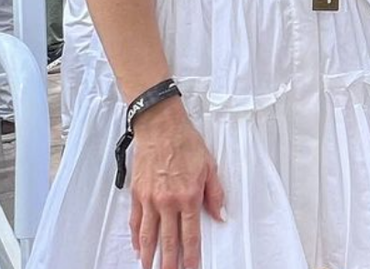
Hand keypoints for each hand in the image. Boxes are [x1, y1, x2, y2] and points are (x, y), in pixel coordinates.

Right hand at [128, 99, 225, 268]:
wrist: (161, 127)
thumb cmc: (186, 143)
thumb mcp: (210, 167)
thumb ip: (215, 194)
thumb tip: (220, 216)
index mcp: (188, 196)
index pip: (190, 234)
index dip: (192, 255)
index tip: (192, 268)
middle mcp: (167, 201)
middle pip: (168, 240)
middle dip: (170, 262)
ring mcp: (150, 199)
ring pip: (148, 235)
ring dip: (150, 256)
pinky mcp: (137, 194)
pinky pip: (135, 222)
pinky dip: (136, 238)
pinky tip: (139, 248)